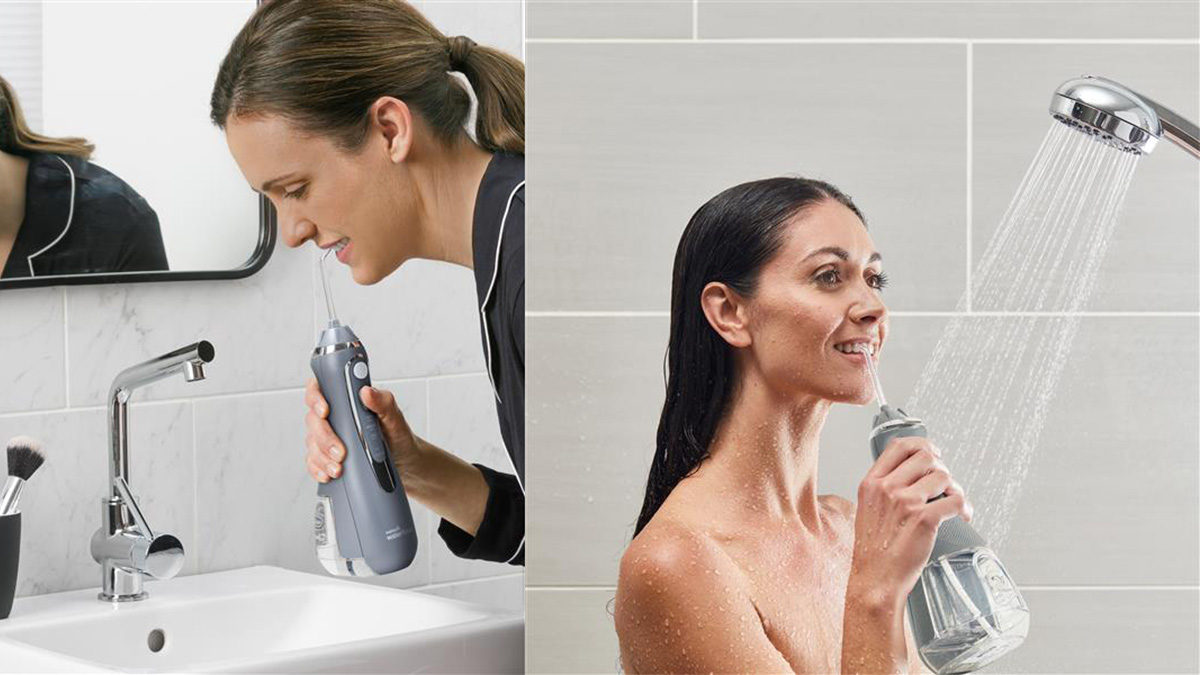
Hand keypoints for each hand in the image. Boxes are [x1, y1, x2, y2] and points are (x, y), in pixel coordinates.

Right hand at [303, 378, 422, 482]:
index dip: (316, 396)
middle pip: (313, 420)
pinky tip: (329, 474)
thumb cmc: (398, 436)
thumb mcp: (394, 418)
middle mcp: (335, 416)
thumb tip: (367, 391)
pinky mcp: (328, 456)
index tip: (325, 410)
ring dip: (322, 457)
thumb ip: (383, 402)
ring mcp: (329, 436)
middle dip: (324, 437)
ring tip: (338, 468)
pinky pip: (314, 461)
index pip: (321, 388)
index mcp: (348, 400)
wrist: (405, 463)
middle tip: (340, 451)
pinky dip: (318, 469)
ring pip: (312, 442)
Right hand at [848, 437, 973, 607]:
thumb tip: (911, 476)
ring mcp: (905, 503)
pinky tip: (961, 516)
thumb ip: (884, 490)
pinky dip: (964, 508)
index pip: (899, 446)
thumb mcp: (867, 510)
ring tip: (953, 502)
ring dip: (954, 488)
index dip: (922, 445)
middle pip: (926, 456)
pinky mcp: (924, 519)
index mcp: (871, 484)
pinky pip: (955, 500)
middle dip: (942, 469)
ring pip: (943, 476)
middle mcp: (887, 489)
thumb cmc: (873, 552)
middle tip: (945, 484)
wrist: (874, 579)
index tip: (932, 453)